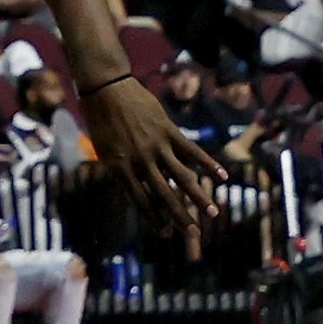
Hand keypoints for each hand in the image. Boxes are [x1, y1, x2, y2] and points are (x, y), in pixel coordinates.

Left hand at [82, 75, 222, 247]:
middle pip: (164, 194)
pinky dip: (208, 163)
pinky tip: (222, 176)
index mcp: (120, 167)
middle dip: (181, 217)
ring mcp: (155, 145)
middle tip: (195, 236)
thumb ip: (121, 169)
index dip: (154, 218)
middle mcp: (139, 160)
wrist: (104, 87)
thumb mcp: (103, 149)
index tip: (166, 235)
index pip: (140, 200)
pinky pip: (191, 150)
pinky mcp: (168, 130)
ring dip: (199, 196)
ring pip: (182, 176)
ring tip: (213, 213)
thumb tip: (138, 187)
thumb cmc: (100, 120)